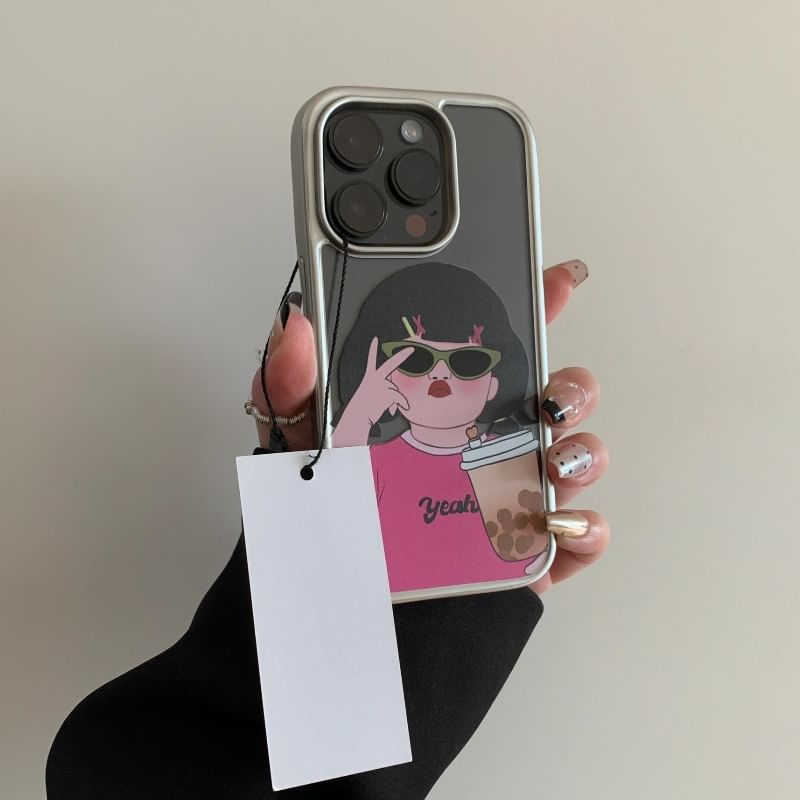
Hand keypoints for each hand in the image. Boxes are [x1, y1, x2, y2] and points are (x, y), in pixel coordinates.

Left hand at [249, 261, 609, 593]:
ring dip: (581, 452)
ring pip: (576, 457)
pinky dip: (584, 529)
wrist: (344, 595)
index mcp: (447, 404)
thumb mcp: (304, 438)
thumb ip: (293, 383)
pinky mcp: (523, 549)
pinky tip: (556, 525)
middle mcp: (489, 441)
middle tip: (547, 398)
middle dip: (574, 386)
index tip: (558, 280)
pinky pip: (576, 535)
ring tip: (549, 461)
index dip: (536, 304)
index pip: (500, 346)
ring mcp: (513, 494)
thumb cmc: (331, 511)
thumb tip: (296, 325)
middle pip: (558, 396)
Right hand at [340, 337, 412, 422]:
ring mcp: (383, 384)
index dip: (372, 349)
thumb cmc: (362, 408)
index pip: (371, 360)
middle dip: (402, 355)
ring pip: (395, 390)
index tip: (375, 340)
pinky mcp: (389, 392)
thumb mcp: (370, 397)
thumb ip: (384, 393)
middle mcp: (376, 378)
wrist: (358, 415)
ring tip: (383, 408)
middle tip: (411, 349)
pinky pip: (399, 398)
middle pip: (391, 364)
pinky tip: (392, 410)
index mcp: (369, 377)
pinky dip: (399, 404)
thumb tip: (396, 401)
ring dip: (393, 400)